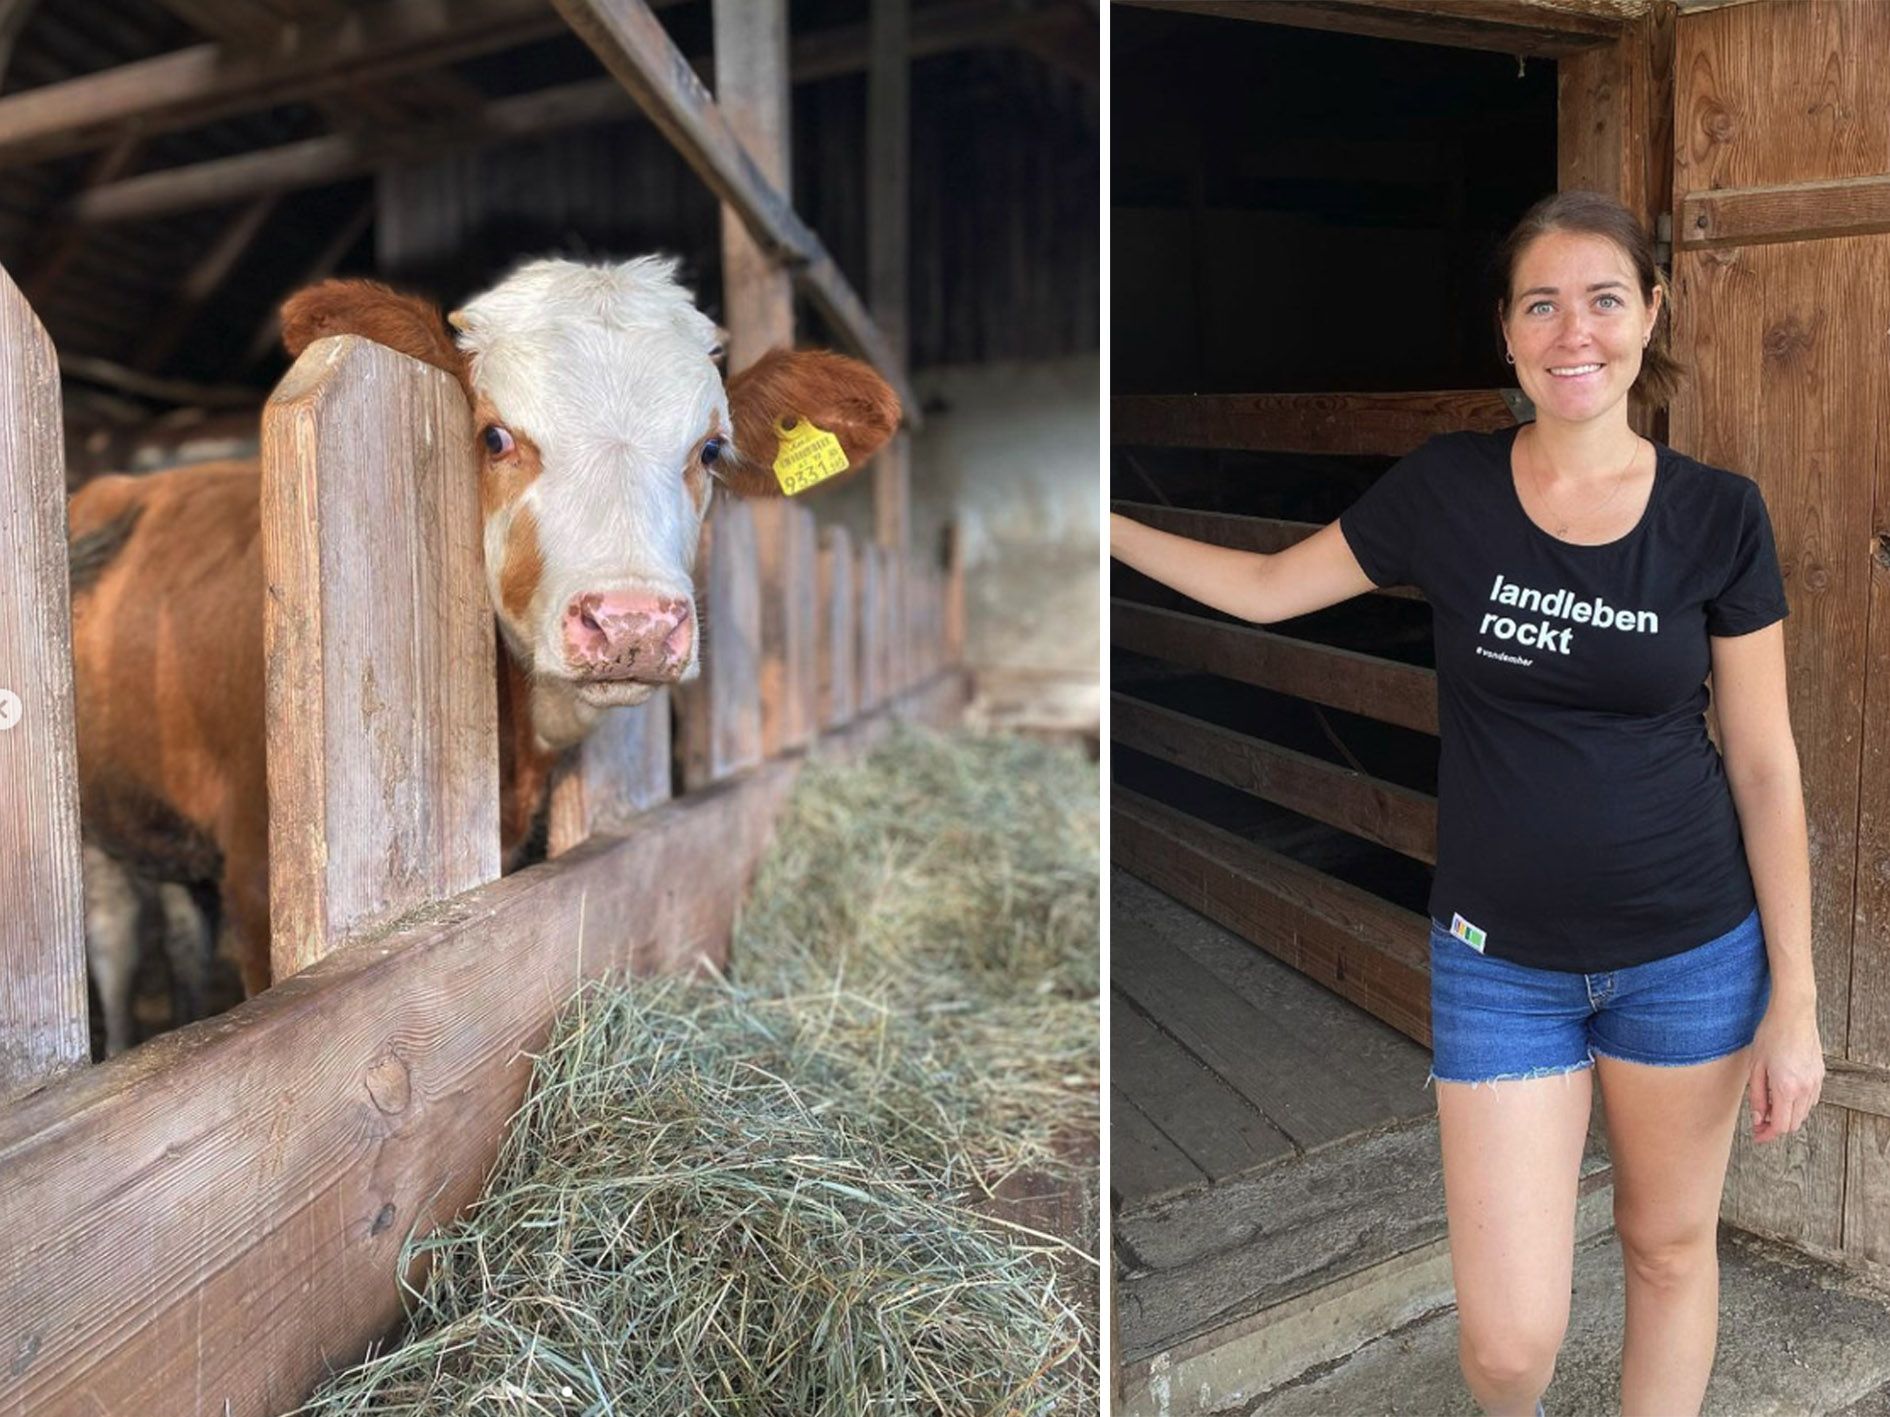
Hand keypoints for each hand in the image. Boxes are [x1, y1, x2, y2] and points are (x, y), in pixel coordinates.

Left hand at [1748, 994, 1823, 1142]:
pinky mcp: (1820, 1075)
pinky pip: (1811, 1100)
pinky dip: (1798, 1105)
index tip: (1757, 1136)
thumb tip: (1758, 1117)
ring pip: (1803, 1113)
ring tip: (1769, 1108)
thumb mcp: (1755, 1066)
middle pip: (1793, 1123)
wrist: (1794, 1014)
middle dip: (1775, 1127)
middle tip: (1759, 1123)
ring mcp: (1815, 1082)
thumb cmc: (1770, 1036)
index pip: (1780, 1125)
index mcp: (1786, 1088)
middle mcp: (1804, 1089)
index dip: (1767, 1134)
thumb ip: (1756, 1095)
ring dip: (1787, 1116)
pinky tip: (1784, 1096)